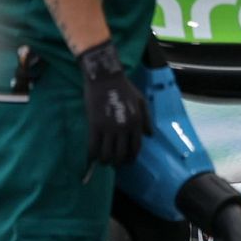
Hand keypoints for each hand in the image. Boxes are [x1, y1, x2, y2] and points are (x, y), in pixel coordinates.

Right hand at [77, 40, 150, 165]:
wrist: (105, 77)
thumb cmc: (124, 87)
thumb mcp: (141, 101)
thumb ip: (146, 119)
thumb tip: (149, 136)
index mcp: (136, 122)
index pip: (136, 148)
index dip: (131, 158)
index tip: (127, 162)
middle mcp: (124, 128)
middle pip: (121, 154)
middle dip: (117, 163)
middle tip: (113, 163)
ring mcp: (108, 127)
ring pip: (107, 154)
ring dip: (104, 161)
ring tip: (102, 161)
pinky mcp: (94, 125)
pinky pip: (93, 146)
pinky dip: (92, 156)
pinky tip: (91, 158)